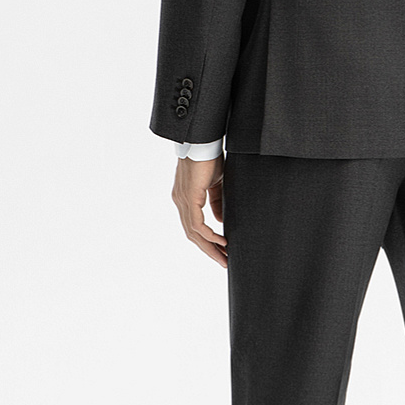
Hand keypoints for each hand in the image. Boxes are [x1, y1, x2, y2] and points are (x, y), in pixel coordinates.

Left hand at [171, 153, 226, 267]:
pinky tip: (222, 240)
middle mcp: (180, 202)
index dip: (206, 241)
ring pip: (194, 233)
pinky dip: (209, 234)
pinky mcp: (189, 198)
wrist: (202, 141)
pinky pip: (197, 224)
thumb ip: (216, 202)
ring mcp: (182, 201)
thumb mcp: (215, 184)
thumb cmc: (209, 157)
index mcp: (185, 199)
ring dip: (210, 247)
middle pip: (192, 235)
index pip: (193, 226)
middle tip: (223, 263)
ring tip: (224, 257)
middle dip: (208, 250)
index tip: (221, 251)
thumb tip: (219, 221)